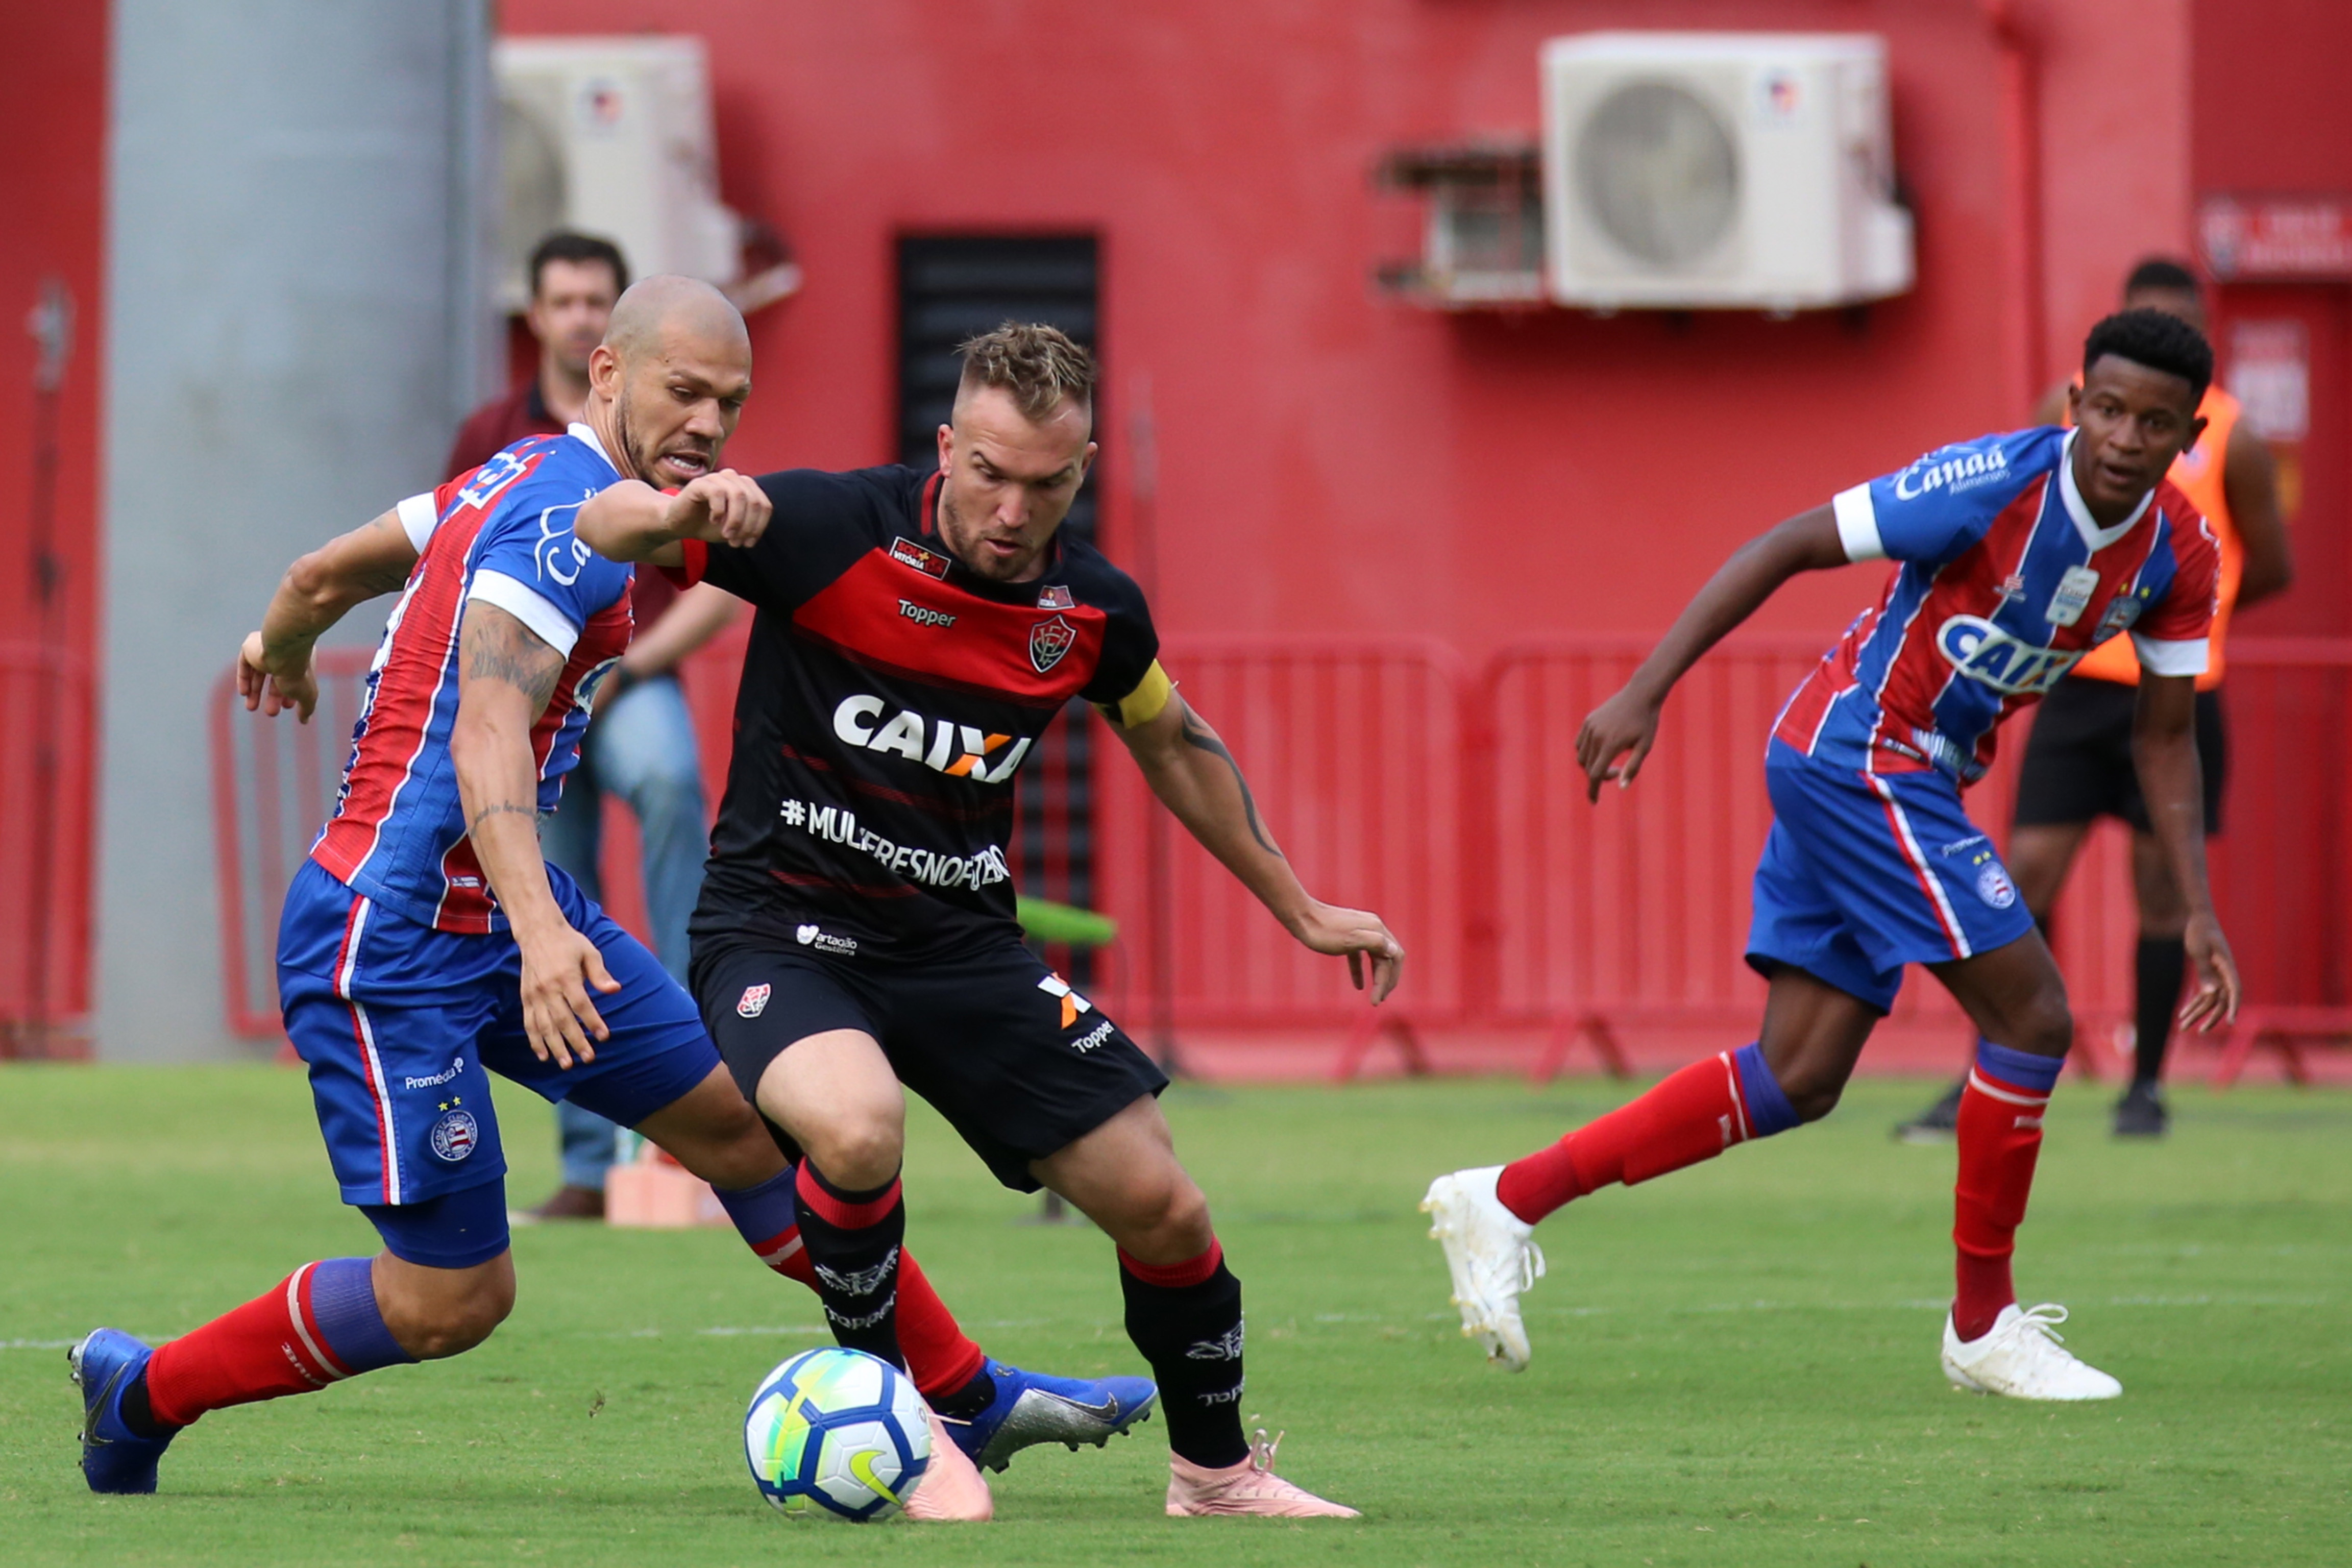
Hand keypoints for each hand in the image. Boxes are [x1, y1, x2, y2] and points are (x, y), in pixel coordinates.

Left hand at [238, 631, 317, 721]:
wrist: (284, 649)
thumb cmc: (298, 671)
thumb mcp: (306, 695)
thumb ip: (306, 708)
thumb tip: (305, 720)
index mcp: (301, 660)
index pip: (293, 678)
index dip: (289, 695)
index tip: (287, 706)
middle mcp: (284, 653)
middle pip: (275, 678)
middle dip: (272, 697)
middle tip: (271, 712)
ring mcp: (266, 649)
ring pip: (258, 673)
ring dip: (255, 692)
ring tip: (251, 708)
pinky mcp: (250, 647)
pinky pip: (245, 664)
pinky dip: (244, 679)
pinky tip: (244, 693)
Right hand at [516, 920, 620, 1068]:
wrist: (537, 931)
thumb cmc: (568, 942)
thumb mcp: (589, 952)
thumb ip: (600, 974)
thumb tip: (615, 989)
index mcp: (566, 976)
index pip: (581, 1004)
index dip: (592, 1022)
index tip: (604, 1036)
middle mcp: (548, 988)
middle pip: (563, 1020)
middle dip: (576, 1041)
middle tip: (588, 1058)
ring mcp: (534, 994)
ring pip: (544, 1026)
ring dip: (555, 1047)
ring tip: (566, 1064)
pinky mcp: (526, 997)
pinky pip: (529, 1023)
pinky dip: (535, 1040)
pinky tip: (543, 1055)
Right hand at [663, 470, 769, 548]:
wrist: (680, 524)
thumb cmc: (709, 525)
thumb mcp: (735, 529)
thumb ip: (749, 526)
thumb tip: (755, 531)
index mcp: (746, 488)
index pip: (764, 505)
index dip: (759, 527)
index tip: (748, 544)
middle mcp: (733, 478)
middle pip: (754, 501)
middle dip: (747, 526)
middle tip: (735, 542)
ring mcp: (717, 478)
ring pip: (738, 495)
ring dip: (735, 520)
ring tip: (726, 535)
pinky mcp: (700, 482)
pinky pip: (717, 493)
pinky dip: (719, 511)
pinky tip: (713, 521)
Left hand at [1290, 901, 1403, 1004]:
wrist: (1301, 916)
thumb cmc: (1323, 931)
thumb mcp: (1349, 939)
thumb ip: (1374, 943)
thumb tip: (1394, 951)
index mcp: (1376, 928)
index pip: (1393, 957)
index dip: (1388, 980)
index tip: (1377, 1000)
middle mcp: (1373, 927)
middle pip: (1388, 957)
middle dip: (1386, 980)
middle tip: (1380, 1000)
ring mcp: (1361, 931)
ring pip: (1376, 957)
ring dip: (1378, 977)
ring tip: (1375, 995)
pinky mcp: (1348, 935)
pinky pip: (1360, 956)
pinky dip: (1361, 971)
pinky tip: (1358, 986)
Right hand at [1575, 684, 1662, 802]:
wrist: (1641, 695)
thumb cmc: (1647, 722)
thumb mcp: (1645, 747)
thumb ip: (1632, 768)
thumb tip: (1621, 788)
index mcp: (1611, 744)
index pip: (1596, 774)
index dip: (1594, 790)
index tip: (1594, 801)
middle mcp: (1597, 736)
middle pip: (1588, 767)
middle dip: (1598, 776)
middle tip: (1616, 773)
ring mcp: (1590, 727)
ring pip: (1581, 756)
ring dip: (1590, 765)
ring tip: (1608, 762)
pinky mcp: (1588, 721)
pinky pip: (1580, 743)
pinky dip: (1585, 752)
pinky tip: (1600, 751)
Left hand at [2177, 909, 2240, 1031]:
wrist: (2199, 918)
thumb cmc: (2200, 931)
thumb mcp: (2199, 951)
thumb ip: (2205, 972)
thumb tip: (2211, 994)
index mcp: (2227, 966)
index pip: (2234, 990)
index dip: (2232, 1006)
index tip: (2229, 1022)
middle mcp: (2225, 973)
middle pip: (2221, 1000)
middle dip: (2210, 1017)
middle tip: (2199, 1032)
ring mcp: (2218, 974)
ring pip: (2210, 999)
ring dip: (2197, 1013)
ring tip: (2182, 1027)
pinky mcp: (2209, 974)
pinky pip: (2204, 993)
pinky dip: (2194, 1003)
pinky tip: (2182, 1014)